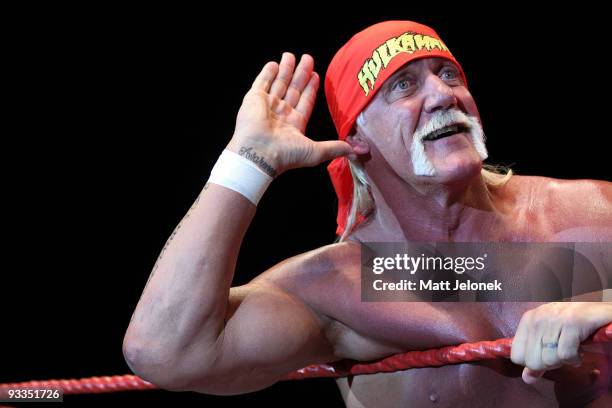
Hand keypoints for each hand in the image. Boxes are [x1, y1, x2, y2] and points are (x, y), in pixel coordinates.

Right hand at [227, 52, 353, 175]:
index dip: (311, 88)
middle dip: (300, 74)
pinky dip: (267, 73)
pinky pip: (261, 83)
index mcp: (294, 124)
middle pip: (293, 89)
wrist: (259, 154)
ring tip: (291, 55)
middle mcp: (281, 114)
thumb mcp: (316, 152)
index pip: (305, 101)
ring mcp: (267, 105)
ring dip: (285, 69)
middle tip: (308, 58)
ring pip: (278, 83)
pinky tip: (274, 63)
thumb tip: (357, 150)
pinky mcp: (253, 99)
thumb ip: (335, 147)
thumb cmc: (285, 155)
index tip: (316, 75)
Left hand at [510, 302, 611, 383]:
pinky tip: (579, 351)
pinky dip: (575, 359)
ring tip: (571, 349)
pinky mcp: (572, 323)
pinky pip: (566, 355)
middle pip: (532, 361)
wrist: (598, 310)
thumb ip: (536, 359)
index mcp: (528, 320)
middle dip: (550, 364)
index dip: (533, 363)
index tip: (546, 356)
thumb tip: (527, 379)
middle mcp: (537, 318)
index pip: (516, 356)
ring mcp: (554, 319)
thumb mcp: (549, 339)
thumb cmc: (572, 325)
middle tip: (561, 353)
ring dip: (564, 361)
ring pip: (549, 360)